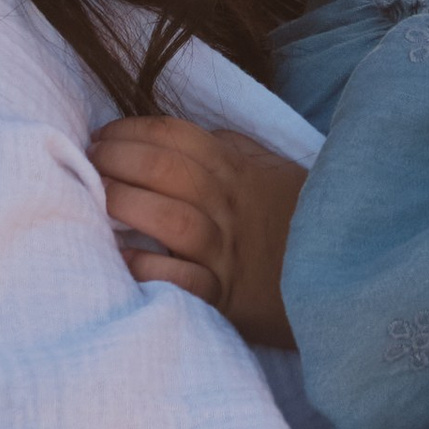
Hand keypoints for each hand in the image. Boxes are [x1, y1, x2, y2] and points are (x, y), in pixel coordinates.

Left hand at [88, 117, 306, 347]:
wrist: (338, 275)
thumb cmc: (292, 219)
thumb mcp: (272, 170)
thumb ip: (232, 147)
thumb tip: (184, 133)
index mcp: (238, 171)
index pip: (179, 137)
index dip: (133, 130)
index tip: (102, 136)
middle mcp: (230, 207)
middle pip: (169, 172)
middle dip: (119, 160)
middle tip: (89, 163)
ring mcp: (228, 253)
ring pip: (172, 221)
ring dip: (127, 206)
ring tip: (97, 201)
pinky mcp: (225, 297)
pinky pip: (183, 282)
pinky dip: (149, 269)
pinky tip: (123, 258)